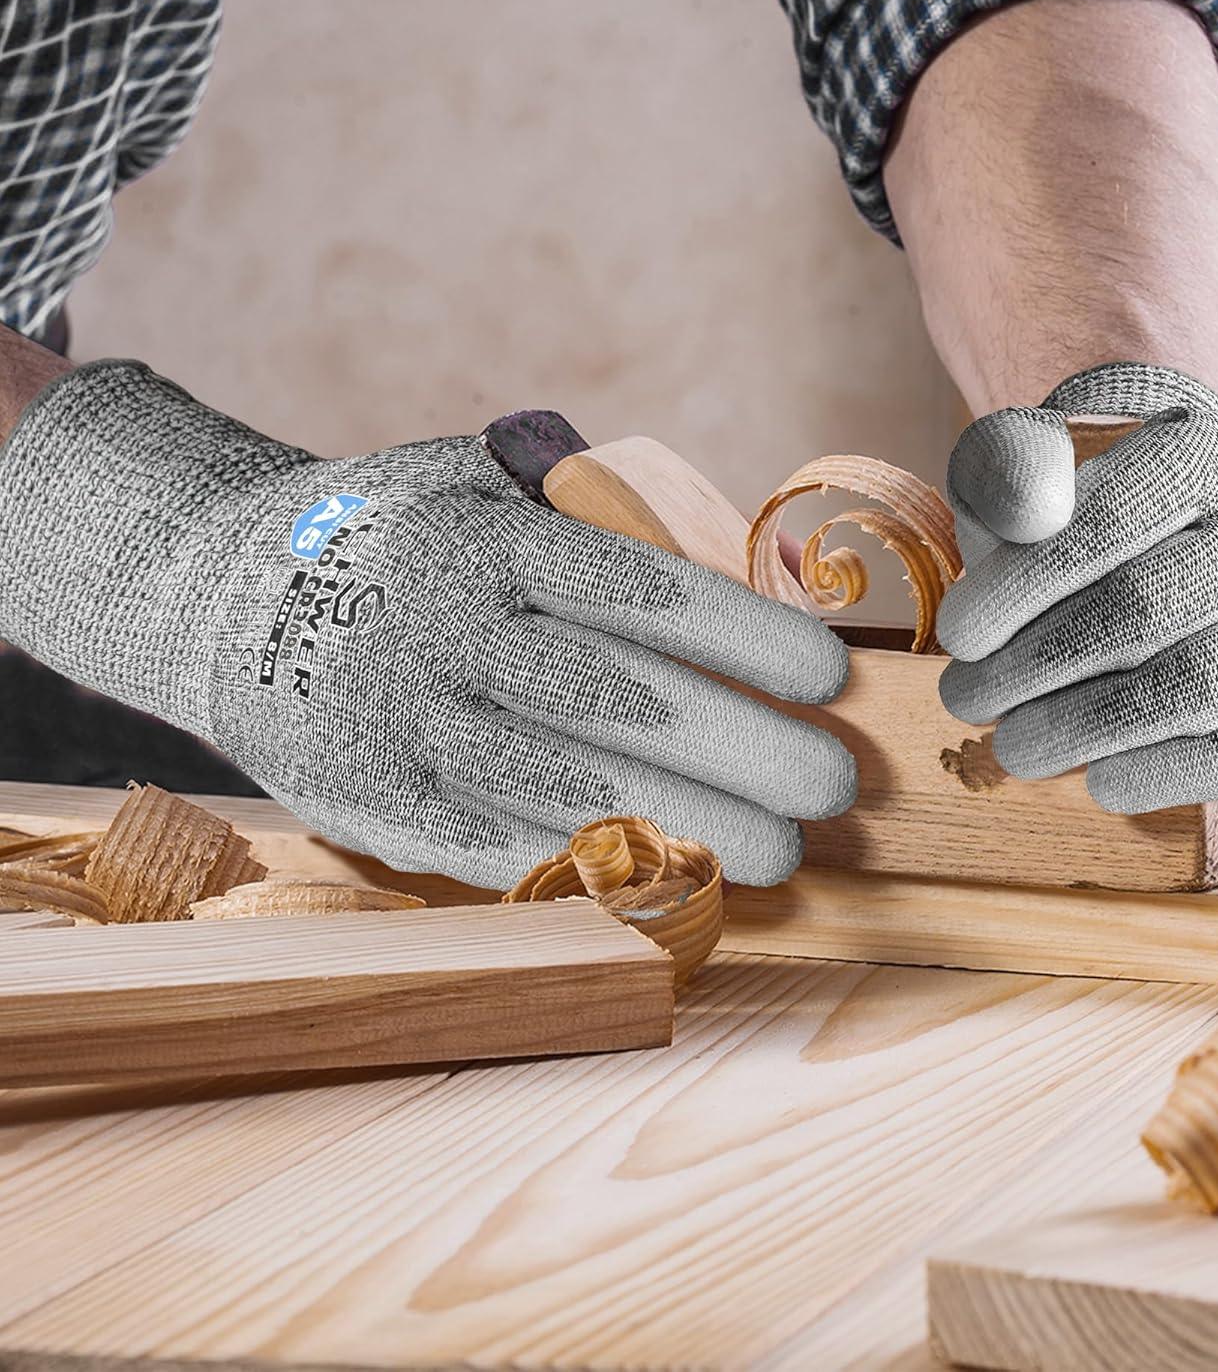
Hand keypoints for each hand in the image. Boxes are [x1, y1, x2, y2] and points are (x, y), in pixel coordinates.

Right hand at [0, 362, 854, 884]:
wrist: (225, 593)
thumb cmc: (402, 538)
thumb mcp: (484, 493)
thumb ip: (594, 532)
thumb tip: (748, 581)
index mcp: (482, 543)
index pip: (633, 592)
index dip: (739, 636)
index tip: (829, 674)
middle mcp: (442, 636)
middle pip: (614, 703)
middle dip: (738, 749)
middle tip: (833, 784)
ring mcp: (403, 729)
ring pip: (564, 790)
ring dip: (686, 827)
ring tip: (783, 855)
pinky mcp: (376, 806)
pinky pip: (499, 847)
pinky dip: (594, 871)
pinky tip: (675, 883)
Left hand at [937, 363, 1217, 812]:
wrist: (1176, 545)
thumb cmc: (1076, 512)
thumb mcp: (1026, 467)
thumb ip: (1008, 468)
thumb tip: (1028, 515)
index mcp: (1211, 451)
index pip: (1105, 521)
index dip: (1019, 588)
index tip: (955, 636)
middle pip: (1144, 609)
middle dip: (1035, 667)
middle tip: (965, 700)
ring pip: (1197, 686)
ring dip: (1085, 729)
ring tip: (1014, 747)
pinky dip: (1166, 774)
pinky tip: (1099, 780)